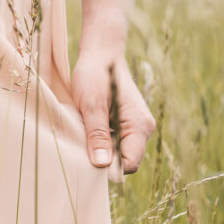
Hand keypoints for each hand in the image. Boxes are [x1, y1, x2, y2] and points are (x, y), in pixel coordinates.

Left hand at [71, 46, 155, 174]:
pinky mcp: (125, 123)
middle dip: (103, 158)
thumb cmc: (95, 76)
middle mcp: (143, 129)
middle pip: (124, 160)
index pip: (130, 163)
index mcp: (140, 126)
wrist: (100, 55)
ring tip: (82, 133)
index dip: (109, 168)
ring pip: (118, 151)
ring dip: (99, 148)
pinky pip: (115, 141)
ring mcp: (135, 126)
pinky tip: (86, 129)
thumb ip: (98, 134)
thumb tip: (102, 164)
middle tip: (80, 146)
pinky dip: (100, 139)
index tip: (87, 161)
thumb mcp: (91, 105)